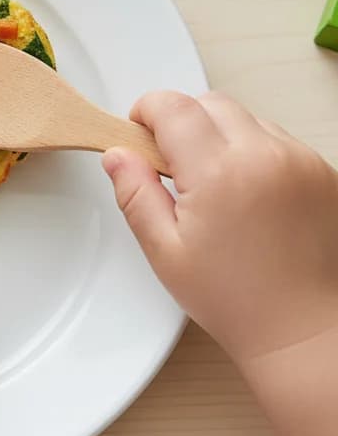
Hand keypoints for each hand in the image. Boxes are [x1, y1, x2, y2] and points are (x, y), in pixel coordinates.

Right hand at [102, 91, 337, 369]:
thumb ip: (135, 194)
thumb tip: (118, 154)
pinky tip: (246, 194)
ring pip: (244, 118)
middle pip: (208, 103)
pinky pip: (276, 139)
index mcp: (219, 173)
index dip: (146, 112)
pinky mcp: (322, 171)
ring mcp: (300, 161)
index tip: (139, 135)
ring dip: (219, 136)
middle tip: (172, 167)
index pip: (172, 106)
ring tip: (214, 187)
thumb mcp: (166, 252)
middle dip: (181, 122)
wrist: (307, 331)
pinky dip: (253, 152)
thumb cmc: (239, 300)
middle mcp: (265, 156)